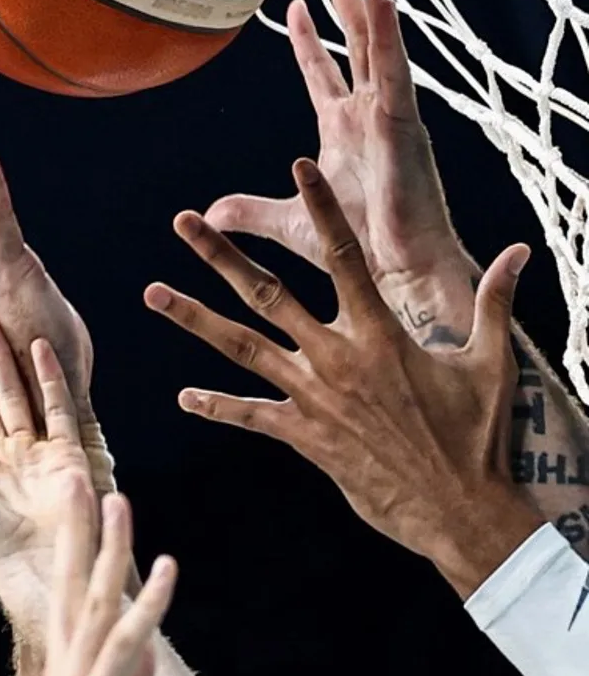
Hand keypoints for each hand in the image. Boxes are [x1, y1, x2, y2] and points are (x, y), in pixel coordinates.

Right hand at [43, 477, 176, 675]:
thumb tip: (145, 649)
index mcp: (68, 673)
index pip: (66, 596)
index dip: (72, 546)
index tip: (77, 500)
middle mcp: (65, 674)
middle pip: (68, 588)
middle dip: (74, 529)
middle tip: (75, 473)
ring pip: (94, 608)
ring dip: (108, 551)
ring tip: (119, 501)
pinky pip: (127, 650)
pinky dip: (150, 606)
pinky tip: (170, 569)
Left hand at [145, 161, 543, 598]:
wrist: (456, 508)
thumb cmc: (477, 436)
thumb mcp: (491, 363)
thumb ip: (494, 303)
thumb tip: (520, 251)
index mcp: (380, 333)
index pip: (344, 255)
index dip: (321, 208)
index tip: (299, 167)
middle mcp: (337, 358)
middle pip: (268, 294)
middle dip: (221, 256)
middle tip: (182, 224)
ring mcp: (314, 398)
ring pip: (242, 348)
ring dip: (195, 319)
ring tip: (153, 293)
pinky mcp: (304, 437)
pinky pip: (251, 417)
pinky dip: (218, 407)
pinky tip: (184, 397)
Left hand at [206, 0, 475, 333]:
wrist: (392, 273)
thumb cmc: (354, 250)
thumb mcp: (288, 223)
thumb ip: (249, 213)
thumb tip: (209, 214)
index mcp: (344, 133)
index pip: (324, 74)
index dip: (310, 41)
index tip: (297, 6)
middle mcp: (368, 116)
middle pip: (356, 43)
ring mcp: (388, 115)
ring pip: (381, 42)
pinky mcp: (402, 122)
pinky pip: (395, 63)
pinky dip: (388, 26)